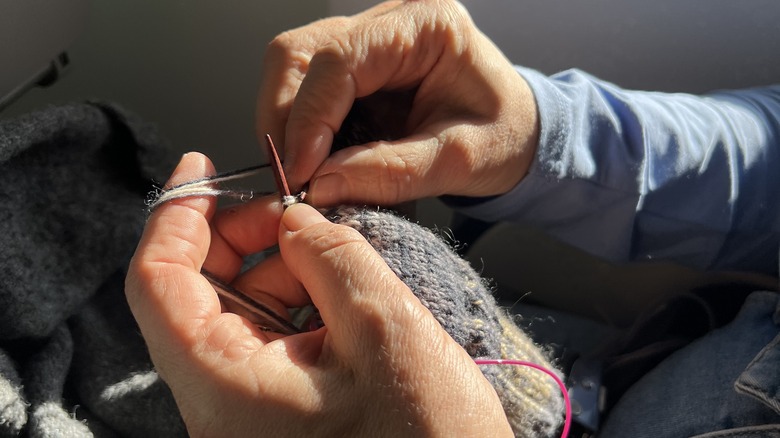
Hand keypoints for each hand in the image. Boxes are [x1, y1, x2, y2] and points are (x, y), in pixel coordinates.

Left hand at [125, 153, 512, 436]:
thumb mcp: (385, 327)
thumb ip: (331, 254)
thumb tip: (295, 218)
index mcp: (224, 387)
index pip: (157, 284)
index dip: (174, 217)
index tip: (200, 168)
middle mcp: (221, 403)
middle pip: (192, 293)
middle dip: (238, 237)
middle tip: (292, 208)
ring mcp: (248, 408)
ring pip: (235, 310)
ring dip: (276, 266)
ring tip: (332, 251)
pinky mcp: (278, 407)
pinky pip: (268, 336)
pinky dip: (296, 297)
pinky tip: (337, 287)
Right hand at [258, 0, 538, 205]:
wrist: (520, 134)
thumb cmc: (505, 137)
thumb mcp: (461, 161)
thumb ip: (392, 172)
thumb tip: (320, 185)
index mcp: (426, 25)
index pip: (339, 59)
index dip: (308, 118)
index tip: (301, 174)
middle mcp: (390, 22)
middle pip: (299, 54)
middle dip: (284, 120)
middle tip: (294, 179)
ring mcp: (368, 40)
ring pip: (291, 69)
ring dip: (286, 126)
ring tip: (306, 175)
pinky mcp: (355, 68)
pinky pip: (305, 91)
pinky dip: (301, 130)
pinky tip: (318, 162)